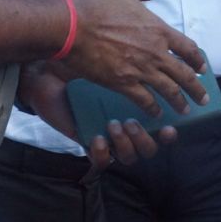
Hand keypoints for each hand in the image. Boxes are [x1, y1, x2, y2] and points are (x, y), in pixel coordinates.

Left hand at [18, 62, 175, 175]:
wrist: (47, 71)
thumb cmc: (84, 60)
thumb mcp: (117, 60)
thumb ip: (143, 64)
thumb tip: (171, 64)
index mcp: (136, 107)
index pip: (161, 128)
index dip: (170, 132)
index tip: (173, 125)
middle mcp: (125, 124)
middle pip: (150, 148)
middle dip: (149, 140)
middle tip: (139, 124)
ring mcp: (107, 136)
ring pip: (130, 157)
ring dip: (127, 144)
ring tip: (117, 124)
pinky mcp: (88, 143)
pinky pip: (102, 161)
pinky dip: (103, 153)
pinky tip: (98, 138)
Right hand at [58, 0, 208, 116]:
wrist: (70, 26)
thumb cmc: (96, 4)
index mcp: (158, 29)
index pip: (187, 48)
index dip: (197, 60)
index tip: (203, 68)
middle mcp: (154, 52)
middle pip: (183, 74)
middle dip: (196, 88)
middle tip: (203, 98)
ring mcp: (140, 70)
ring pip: (168, 90)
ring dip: (179, 101)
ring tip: (186, 109)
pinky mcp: (123, 84)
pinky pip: (144, 100)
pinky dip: (153, 108)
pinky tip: (157, 113)